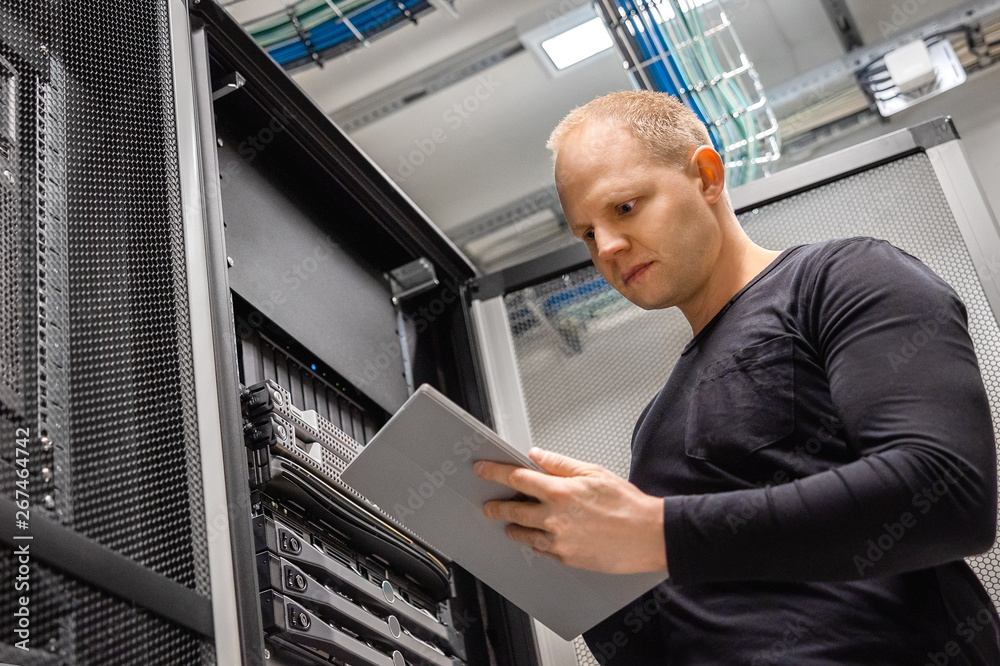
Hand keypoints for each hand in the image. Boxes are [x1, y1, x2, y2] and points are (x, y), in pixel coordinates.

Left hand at [474, 447, 666, 573]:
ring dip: (514, 527)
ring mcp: (559, 541)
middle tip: (490, 505)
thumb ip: (560, 463)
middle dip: (497, 506)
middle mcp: (555, 518)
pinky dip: (536, 543)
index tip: (482, 469)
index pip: (517, 478)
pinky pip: (541, 551)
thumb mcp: (593, 472)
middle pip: (513, 510)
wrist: (649, 535)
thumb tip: (537, 455)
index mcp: (560, 491)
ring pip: (523, 534)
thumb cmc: (627, 504)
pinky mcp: (567, 558)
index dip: (494, 472)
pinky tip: (537, 538)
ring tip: (510, 523)